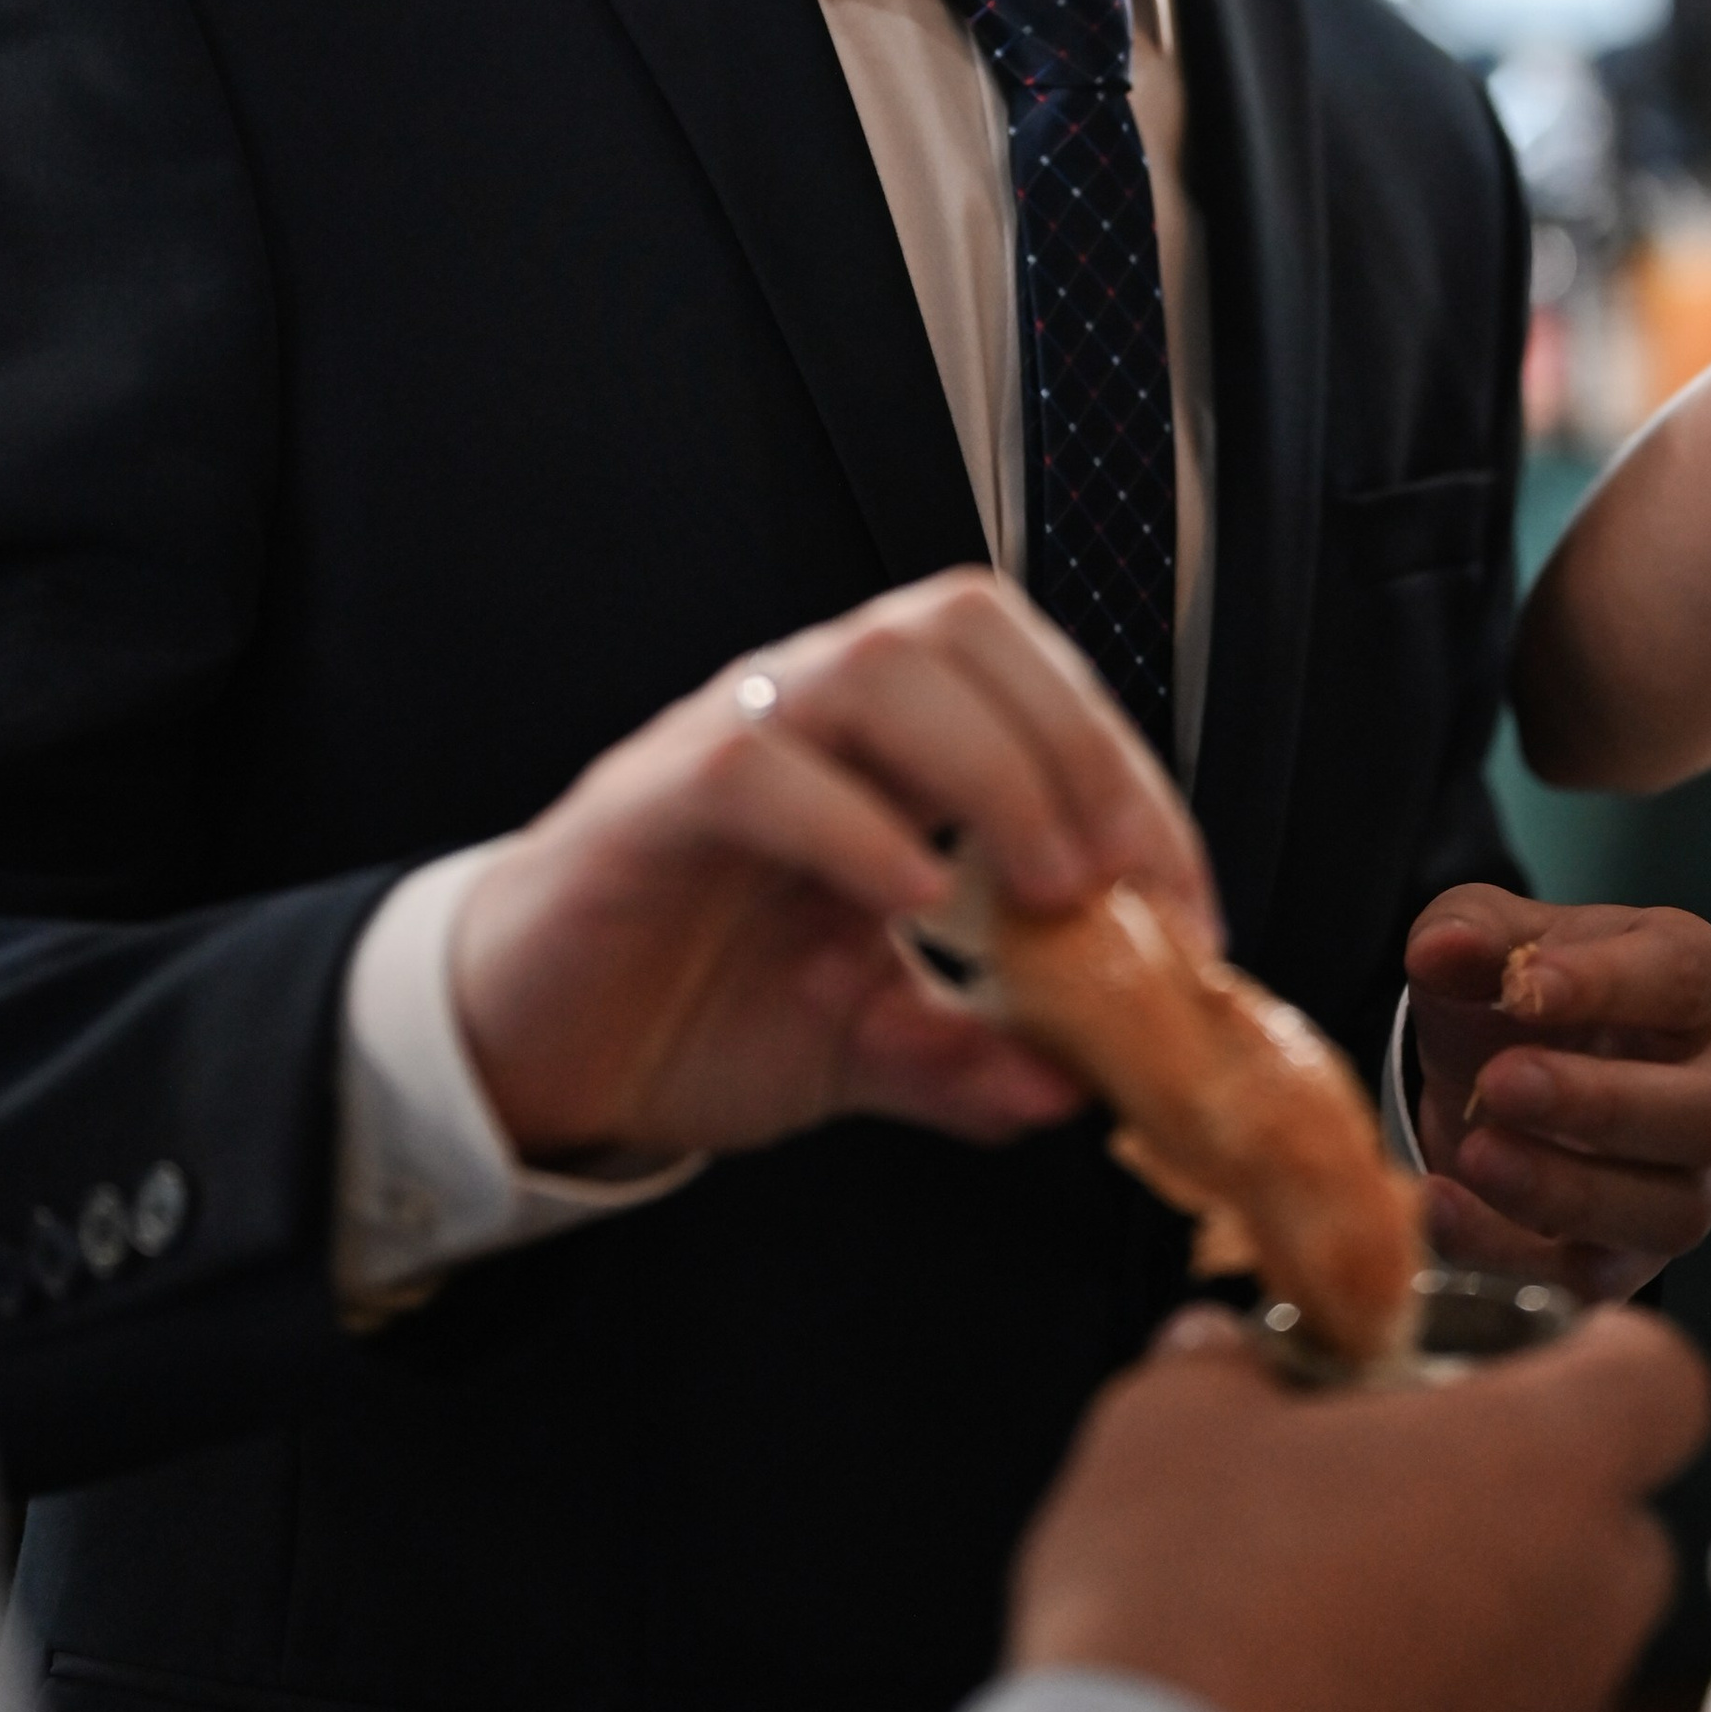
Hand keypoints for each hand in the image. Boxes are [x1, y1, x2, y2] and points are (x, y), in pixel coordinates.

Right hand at [449, 567, 1213, 1167]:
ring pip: (872, 663)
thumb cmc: (686, 1008)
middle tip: (1123, 882)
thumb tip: (1077, 1084)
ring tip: (1039, 889)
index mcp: (877, 747)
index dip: (1125, 770)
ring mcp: (727, 741)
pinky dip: (851, 823)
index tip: (1183, 902)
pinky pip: (754, 763)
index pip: (1028, 681)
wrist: (527, 1052)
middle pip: (962, 627)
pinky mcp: (648, 804)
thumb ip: (966, 1055)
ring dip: (987, 767)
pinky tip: (909, 901)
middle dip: (1074, 744)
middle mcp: (808, 711)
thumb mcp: (859, 1042)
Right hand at [1009, 1302, 1710, 1711]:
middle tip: (1393, 1464)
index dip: (1598, 1350)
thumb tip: (1220, 1355)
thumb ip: (1222, 1362)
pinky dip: (1439, 1692)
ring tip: (1331, 1582)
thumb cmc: (1197, 1604)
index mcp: (1543, 1463)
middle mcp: (1585, 1598)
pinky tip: (1316, 1681)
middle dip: (1515, 1481)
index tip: (1514, 1347)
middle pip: (1608, 1511)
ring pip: (1553, 1622)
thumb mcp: (1172, 1422)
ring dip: (1472, 1591)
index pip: (1661, 1379)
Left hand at [1406, 888, 1710, 1301]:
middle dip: (1604, 1104)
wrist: (1490, 1074)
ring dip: (1568, 1190)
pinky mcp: (1632, 1257)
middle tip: (1498, 1083)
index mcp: (1697, 981)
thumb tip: (1441, 948)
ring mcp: (1685, 1182)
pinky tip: (1439, 1208)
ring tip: (1473, 1153)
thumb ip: (1468, 929)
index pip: (1685, 978)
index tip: (1523, 987)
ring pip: (1671, 1212)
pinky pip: (1596, 1277)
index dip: (1610, 984)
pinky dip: (1512, 1252)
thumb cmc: (1515, 990)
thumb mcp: (1484, 933)